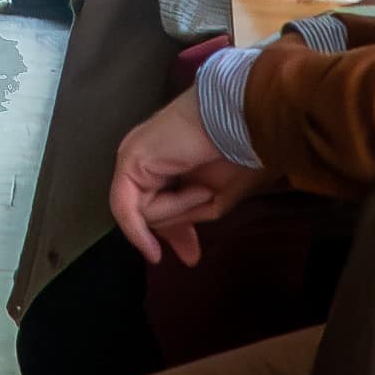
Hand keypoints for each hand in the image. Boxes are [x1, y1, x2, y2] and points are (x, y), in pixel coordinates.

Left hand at [109, 88, 265, 263]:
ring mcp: (135, 156)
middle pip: (148, 209)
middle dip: (173, 232)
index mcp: (168, 160)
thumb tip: (181, 250)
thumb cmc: (240, 151)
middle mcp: (148, 158)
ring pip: (145, 210)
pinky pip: (130, 207)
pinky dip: (142, 226)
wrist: (244, 118)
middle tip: (191, 255)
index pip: (162, 202)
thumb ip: (189, 219)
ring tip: (203, 187)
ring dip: (179, 209)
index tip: (191, 256)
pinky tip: (154, 248)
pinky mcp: (129, 160)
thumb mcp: (215, 199)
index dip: (176, 231)